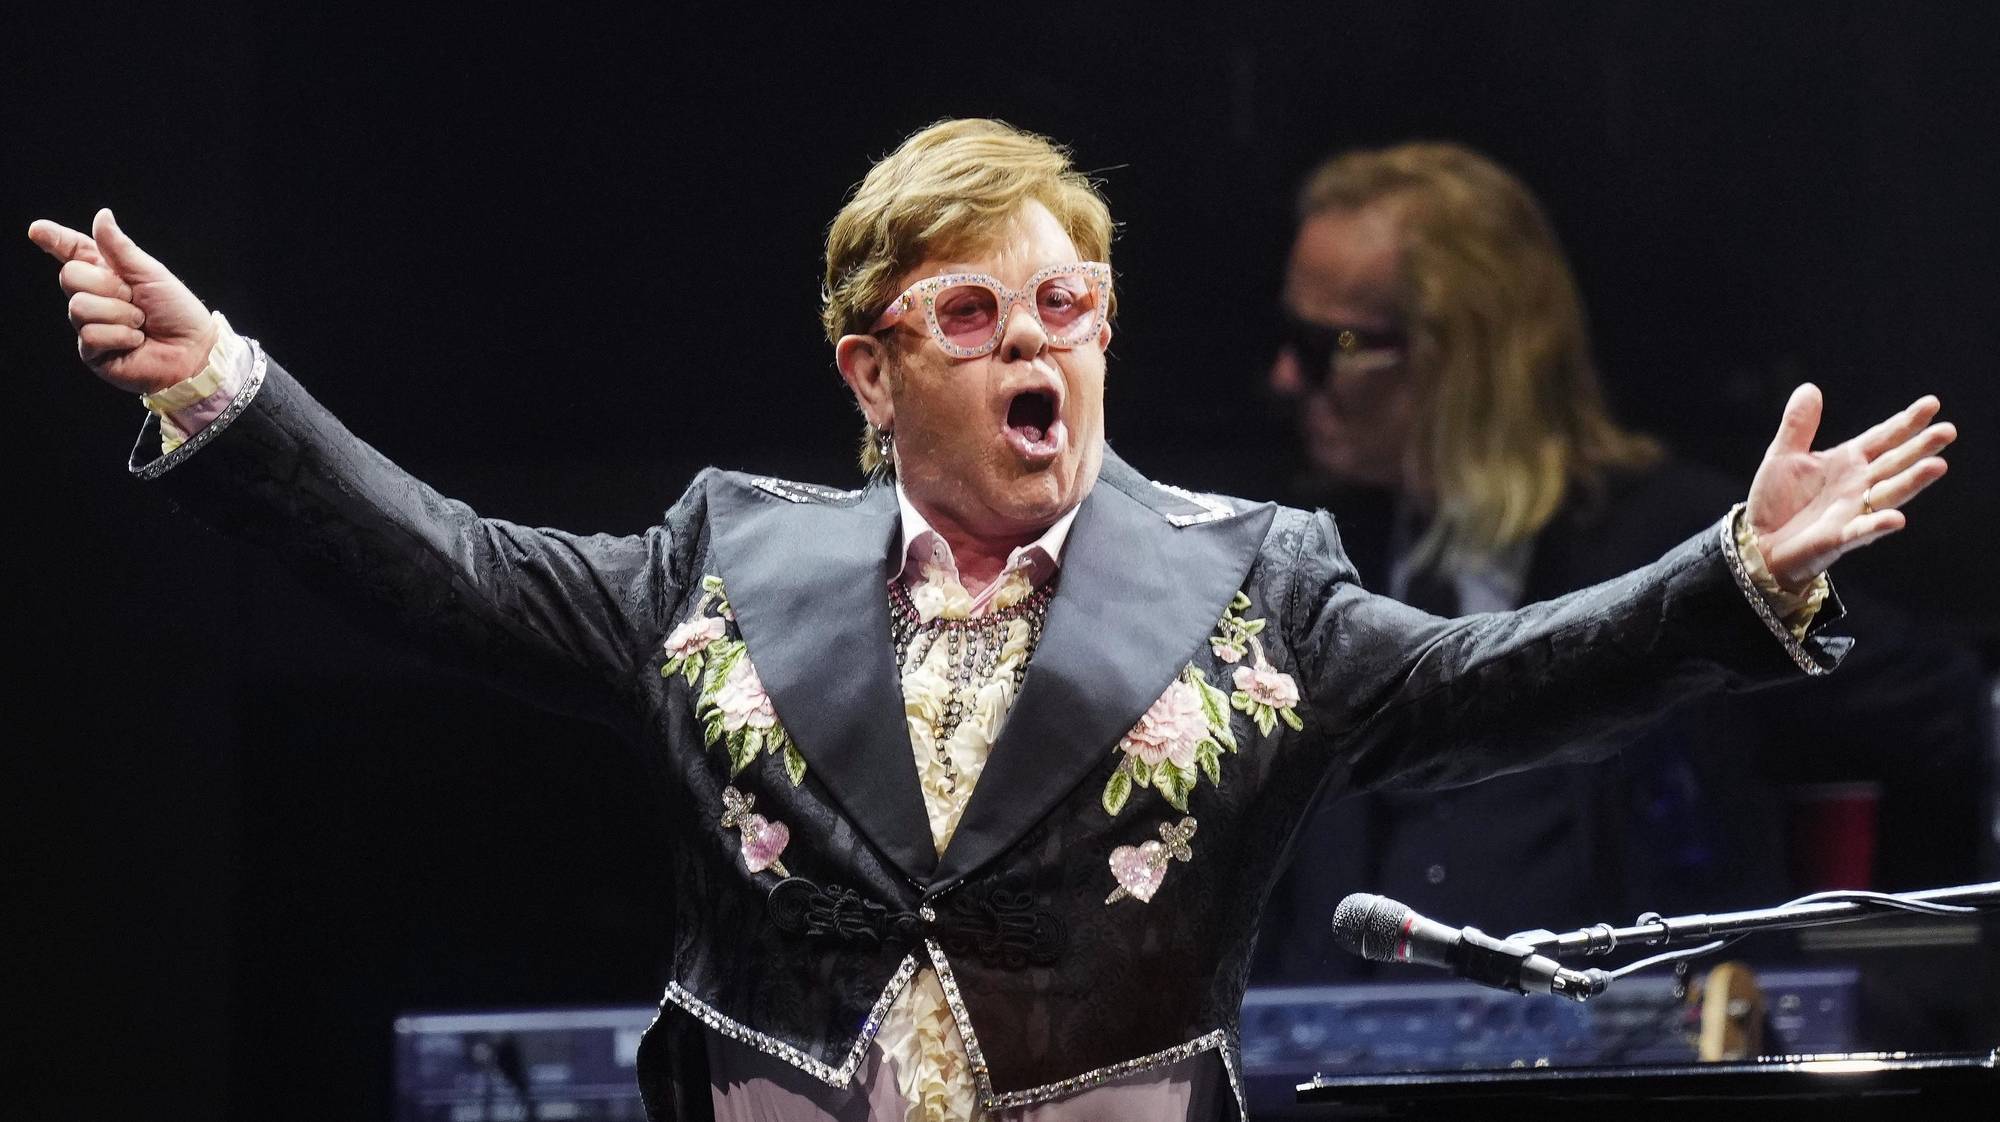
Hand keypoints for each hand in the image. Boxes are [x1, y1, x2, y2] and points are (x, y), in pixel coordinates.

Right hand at [28, 209, 216, 394]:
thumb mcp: (151, 274)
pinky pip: (91, 335)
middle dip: (107, 286)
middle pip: (70, 276)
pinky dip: (121, 336)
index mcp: (108, 274)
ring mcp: (90, 324)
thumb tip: (102, 215)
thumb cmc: (177, 312)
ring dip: (119, 314)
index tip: (37, 230)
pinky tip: (136, 342)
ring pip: (79, 307)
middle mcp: (94, 297)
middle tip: (134, 298)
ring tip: (140, 323)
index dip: (55, 240)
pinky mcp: (92, 352)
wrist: (194, 351)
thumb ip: (120, 248)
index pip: (75, 253)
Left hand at [1747, 384, 1955, 589]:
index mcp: (1847, 462)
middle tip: (1947, 431)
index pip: (1883, 438)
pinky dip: (1878, 525)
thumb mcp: (1783, 456)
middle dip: (1921, 447)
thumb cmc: (1776, 501)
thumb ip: (1798, 425)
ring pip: (1889, 493)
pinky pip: (1862, 530)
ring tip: (1937, 466)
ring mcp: (1853, 511)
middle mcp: (1859, 485)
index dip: (1906, 422)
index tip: (1932, 404)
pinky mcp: (1839, 537)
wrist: (1758, 543)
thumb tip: (1809, 387)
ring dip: (1913, 481)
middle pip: (1895, 462)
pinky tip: (1896, 519)